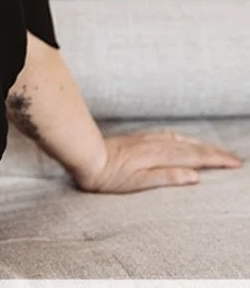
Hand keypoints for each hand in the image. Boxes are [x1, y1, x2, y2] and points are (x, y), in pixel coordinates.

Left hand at [74, 128, 242, 193]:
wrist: (83, 154)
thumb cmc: (107, 175)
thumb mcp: (136, 183)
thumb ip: (166, 178)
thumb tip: (194, 176)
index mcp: (158, 156)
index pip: (194, 157)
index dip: (216, 160)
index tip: (235, 163)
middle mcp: (154, 144)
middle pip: (191, 147)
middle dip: (214, 152)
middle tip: (234, 158)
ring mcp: (146, 139)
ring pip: (180, 139)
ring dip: (200, 144)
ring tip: (215, 150)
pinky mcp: (138, 139)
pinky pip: (167, 135)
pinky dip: (182, 138)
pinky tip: (183, 140)